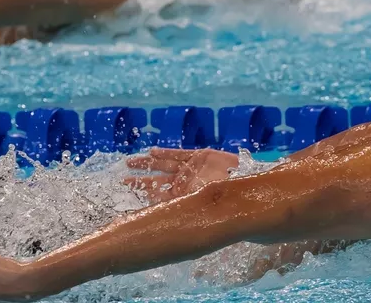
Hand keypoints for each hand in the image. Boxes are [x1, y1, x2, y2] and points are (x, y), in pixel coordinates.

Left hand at [123, 148, 238, 202]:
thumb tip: (159, 219)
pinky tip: (152, 152)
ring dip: (148, 164)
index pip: (158, 198)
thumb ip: (183, 207)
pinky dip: (165, 154)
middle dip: (140, 181)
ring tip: (130, 162)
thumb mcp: (201, 204)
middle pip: (157, 182)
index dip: (142, 196)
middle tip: (122, 180)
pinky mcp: (200, 156)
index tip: (124, 196)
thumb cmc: (226, 197)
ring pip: (164, 166)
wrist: (248, 180)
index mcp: (184, 199)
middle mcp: (185, 184)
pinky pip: (179, 154)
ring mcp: (191, 169)